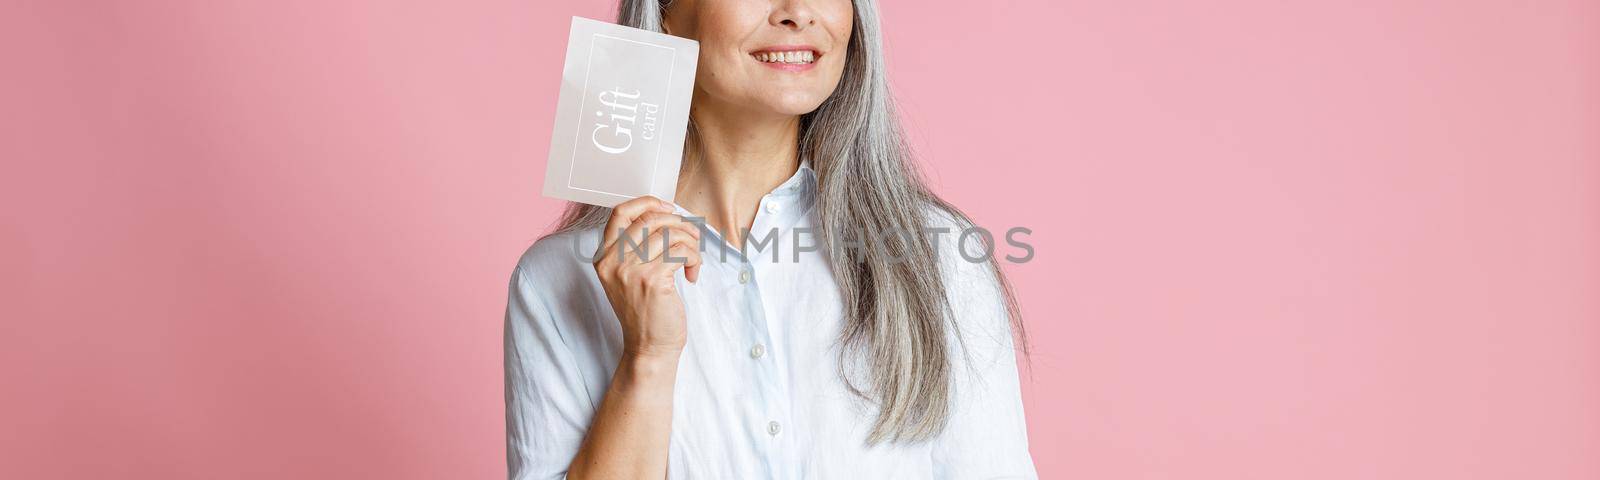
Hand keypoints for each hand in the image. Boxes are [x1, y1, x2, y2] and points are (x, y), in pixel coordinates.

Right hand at [592, 196, 703, 361]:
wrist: (648, 347)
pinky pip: (682, 251)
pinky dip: (695, 259)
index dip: (647, 202)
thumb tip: (665, 215)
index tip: (668, 208)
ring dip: (691, 244)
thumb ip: (636, 247)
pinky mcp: (652, 279)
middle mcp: (612, 261)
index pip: (620, 212)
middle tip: (692, 238)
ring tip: (692, 260)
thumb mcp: (628, 276)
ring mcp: (631, 269)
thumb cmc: (645, 311)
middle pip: (650, 218)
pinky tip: (692, 274)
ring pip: (671, 234)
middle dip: (679, 223)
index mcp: (603, 256)